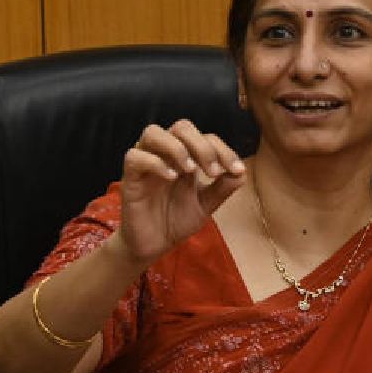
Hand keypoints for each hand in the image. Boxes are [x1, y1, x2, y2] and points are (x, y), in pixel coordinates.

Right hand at [110, 120, 245, 263]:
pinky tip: (171, 177)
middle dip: (202, 145)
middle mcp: (165, 153)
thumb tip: (241, 172)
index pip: (205, 137)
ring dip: (176, 147)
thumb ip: (223, 188)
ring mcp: (146, 162)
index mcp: (185, 156)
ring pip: (153, 132)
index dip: (223, 149)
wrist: (154, 245)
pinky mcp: (130, 177)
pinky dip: (155, 162)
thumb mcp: (206, 204)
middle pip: (181, 127)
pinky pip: (135, 156)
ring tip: (190, 170)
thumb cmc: (177, 220)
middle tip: (212, 172)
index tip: (236, 170)